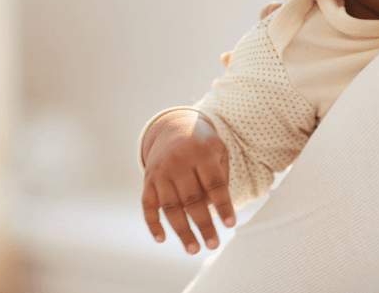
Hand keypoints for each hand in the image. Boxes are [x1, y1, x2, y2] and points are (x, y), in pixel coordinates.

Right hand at [141, 110, 235, 253]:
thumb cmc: (203, 146)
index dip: (223, 205)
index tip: (231, 225)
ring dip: (182, 231)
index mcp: (201, 154)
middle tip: (213, 244)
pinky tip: (161, 239)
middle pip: (192, 199)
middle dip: (203, 224)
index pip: (215, 184)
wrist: (174, 127)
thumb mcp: (219, 150)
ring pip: (170, 207)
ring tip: (194, 249)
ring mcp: (160, 173)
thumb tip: (217, 209)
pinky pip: (147, 206)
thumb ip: (221, 176)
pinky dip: (153, 224)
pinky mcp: (148, 181)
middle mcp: (179, 163)